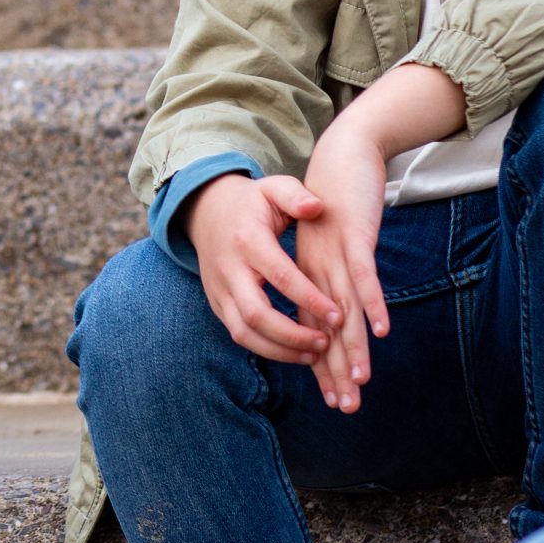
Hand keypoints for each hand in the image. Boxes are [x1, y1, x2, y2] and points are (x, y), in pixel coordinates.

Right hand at [184, 173, 342, 362]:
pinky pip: (238, 334)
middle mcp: (229, 269)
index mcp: (247, 241)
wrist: (205, 211)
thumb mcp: (273, 188)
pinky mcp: (217, 303)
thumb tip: (317, 207)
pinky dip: (266, 348)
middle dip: (293, 335)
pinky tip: (295, 351)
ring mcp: (219, 290)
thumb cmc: (251, 203)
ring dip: (279, 350)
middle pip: (256, 314)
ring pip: (243, 333)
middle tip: (326, 343)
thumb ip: (296, 196)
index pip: (280, 277)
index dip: (309, 299)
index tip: (338, 316)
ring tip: (314, 354)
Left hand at [296, 123, 390, 411]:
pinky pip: (364, 274)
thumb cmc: (335, 205)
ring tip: (361, 381)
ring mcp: (334, 255)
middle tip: (346, 407)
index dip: (326, 366)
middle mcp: (317, 271)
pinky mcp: (354, 237)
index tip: (334, 400)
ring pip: (344, 309)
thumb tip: (342, 320)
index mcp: (309, 276)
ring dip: (354, 345)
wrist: (342, 157)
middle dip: (338, 370)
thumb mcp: (330, 248)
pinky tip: (381, 330)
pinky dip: (373, 301)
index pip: (315, 331)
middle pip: (328, 329)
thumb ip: (333, 281)